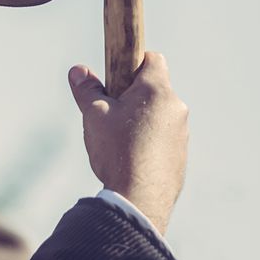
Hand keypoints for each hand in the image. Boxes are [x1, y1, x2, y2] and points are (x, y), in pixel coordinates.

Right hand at [68, 52, 188, 234]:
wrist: (139, 201)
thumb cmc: (116, 150)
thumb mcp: (94, 115)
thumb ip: (87, 89)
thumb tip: (78, 71)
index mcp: (157, 90)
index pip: (152, 58)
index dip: (132, 63)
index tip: (116, 77)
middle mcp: (175, 108)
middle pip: (154, 88)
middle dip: (132, 95)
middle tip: (110, 112)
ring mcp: (181, 134)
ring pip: (158, 115)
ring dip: (141, 120)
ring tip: (118, 141)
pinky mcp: (180, 157)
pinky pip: (164, 139)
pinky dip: (149, 142)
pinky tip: (129, 159)